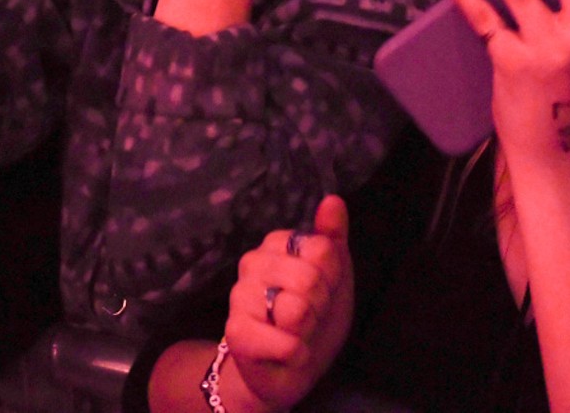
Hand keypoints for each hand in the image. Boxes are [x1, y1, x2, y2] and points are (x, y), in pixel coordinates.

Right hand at [222, 196, 353, 412]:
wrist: (290, 369)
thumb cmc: (312, 317)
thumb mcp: (334, 276)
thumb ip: (333, 237)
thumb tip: (333, 200)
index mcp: (277, 243)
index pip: (323, 249)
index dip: (331, 278)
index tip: (321, 291)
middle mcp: (252, 262)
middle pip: (310, 278)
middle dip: (319, 306)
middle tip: (308, 316)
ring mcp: (240, 296)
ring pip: (296, 309)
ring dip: (307, 331)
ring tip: (295, 333)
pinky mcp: (236, 332)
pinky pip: (287, 343)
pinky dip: (297, 354)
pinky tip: (287, 354)